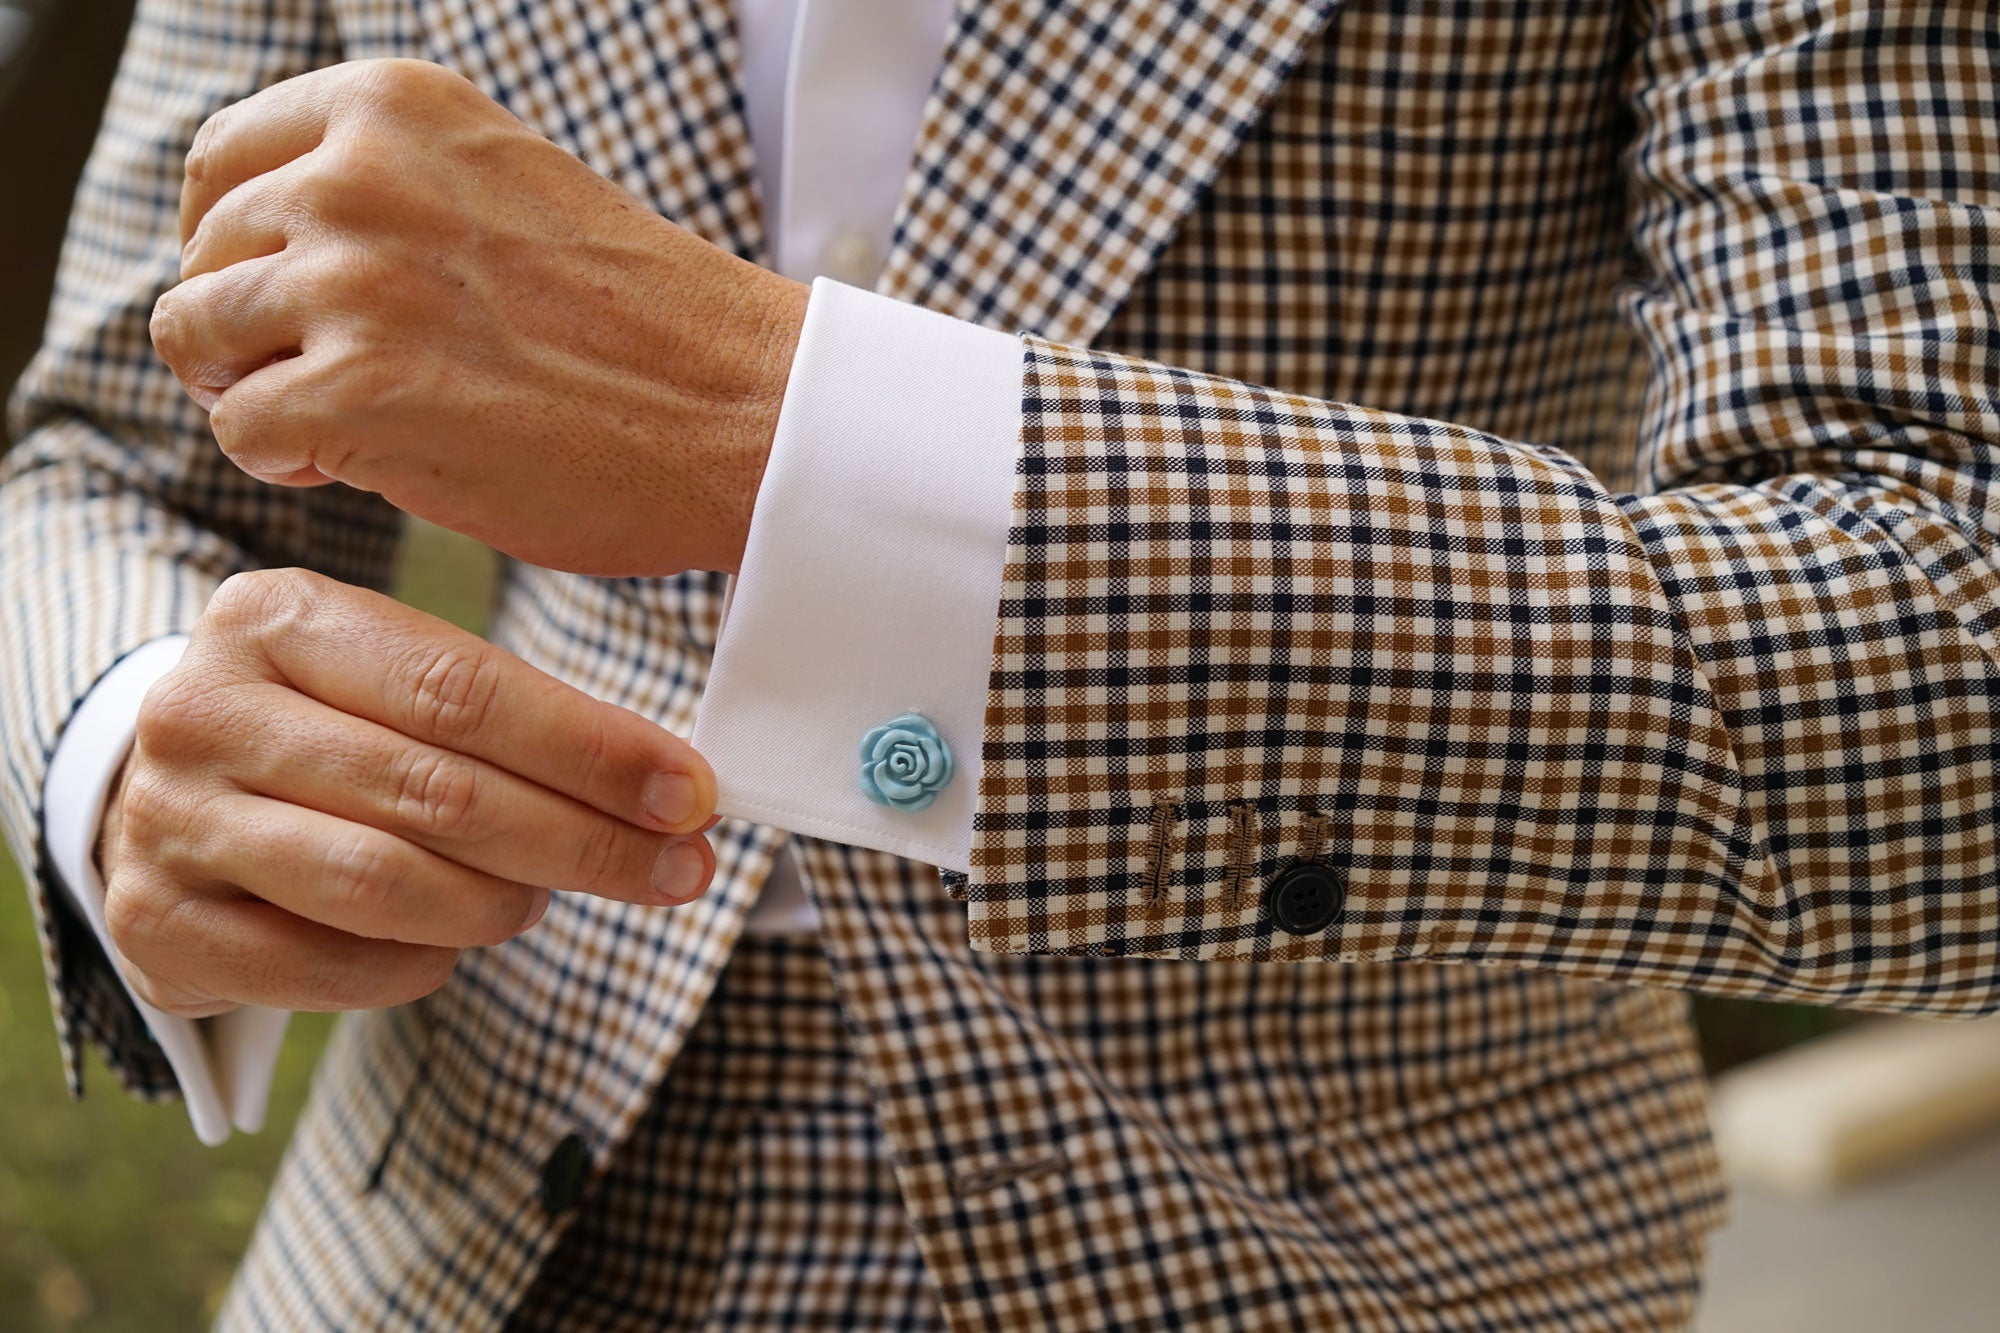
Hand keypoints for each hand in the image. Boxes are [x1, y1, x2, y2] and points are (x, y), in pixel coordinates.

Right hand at [98, 569, 719, 1016]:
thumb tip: (676, 792)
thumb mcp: (394, 682)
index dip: (591, 750)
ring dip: (500, 903)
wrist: (171, 797)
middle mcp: (203, 708)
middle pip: (435, 790)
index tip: (690, 793)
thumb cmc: (331, 733)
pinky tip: (451, 943)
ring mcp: (167, 818)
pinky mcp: (155, 921)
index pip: (460, 689)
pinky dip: (419, 964)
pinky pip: (330, 966)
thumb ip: (512, 717)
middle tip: (677, 868)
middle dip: (582, 838)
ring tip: (543, 898)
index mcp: (275, 618)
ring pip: (384, 882)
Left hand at [152, 58, 808, 577]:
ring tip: (335, 426)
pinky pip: (239, 429)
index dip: (232, 244)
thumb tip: (273, 254)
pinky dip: (280, 461)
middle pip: (204, 253)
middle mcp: (356, 174)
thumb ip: (390, 192)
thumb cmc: (647, 324)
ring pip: (196, 335)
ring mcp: (352, 280)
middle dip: (244, 328)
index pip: (225, 162)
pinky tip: (351, 464)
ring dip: (252, 392)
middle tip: (320, 382)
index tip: (277, 300)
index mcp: (392, 108)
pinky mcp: (358, 391)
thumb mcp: (502, 189)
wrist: (744, 408)